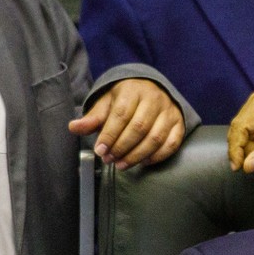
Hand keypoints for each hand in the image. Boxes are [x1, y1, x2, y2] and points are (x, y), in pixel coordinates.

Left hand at [68, 78, 185, 168]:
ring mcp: (169, 111)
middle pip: (139, 127)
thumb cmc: (125, 100)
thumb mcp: (107, 104)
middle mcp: (154, 98)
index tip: (100, 151)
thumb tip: (74, 127)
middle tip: (109, 159)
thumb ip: (93, 118)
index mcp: (133, 90)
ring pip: (155, 137)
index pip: (121, 115)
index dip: (110, 135)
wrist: (151, 89)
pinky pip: (172, 143)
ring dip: (137, 155)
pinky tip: (143, 162)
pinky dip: (158, 156)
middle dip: (122, 147)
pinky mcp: (179, 122)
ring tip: (122, 164)